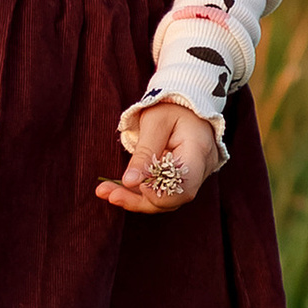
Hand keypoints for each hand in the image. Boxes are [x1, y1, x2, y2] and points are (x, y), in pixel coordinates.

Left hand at [94, 102, 221, 213]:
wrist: (187, 105)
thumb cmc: (171, 108)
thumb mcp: (154, 122)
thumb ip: (144, 152)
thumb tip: (129, 182)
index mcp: (198, 149)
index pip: (181, 183)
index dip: (155, 190)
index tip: (128, 182)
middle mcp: (202, 168)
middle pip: (173, 198)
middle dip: (138, 200)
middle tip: (107, 193)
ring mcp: (196, 177)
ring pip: (167, 201)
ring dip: (135, 200)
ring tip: (106, 191)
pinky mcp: (184, 181)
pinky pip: (164, 195)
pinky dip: (140, 195)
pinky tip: (118, 191)